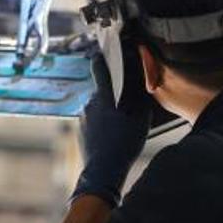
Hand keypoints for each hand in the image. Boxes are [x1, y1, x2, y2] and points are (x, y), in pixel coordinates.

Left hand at [71, 55, 147, 206]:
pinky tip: (112, 133)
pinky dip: (102, 122)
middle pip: (103, 90)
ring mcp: (84, 116)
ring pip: (98, 106)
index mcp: (104, 96)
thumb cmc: (125, 143)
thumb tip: (141, 81)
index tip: (104, 52)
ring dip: (108, 110)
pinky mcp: (81, 128)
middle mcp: (90, 102)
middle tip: (127, 104)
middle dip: (113, 94)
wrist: (103, 170)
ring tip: (121, 124)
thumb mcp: (141, 119)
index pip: (100, 69)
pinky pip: (93, 119)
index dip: (102, 58)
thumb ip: (140, 97)